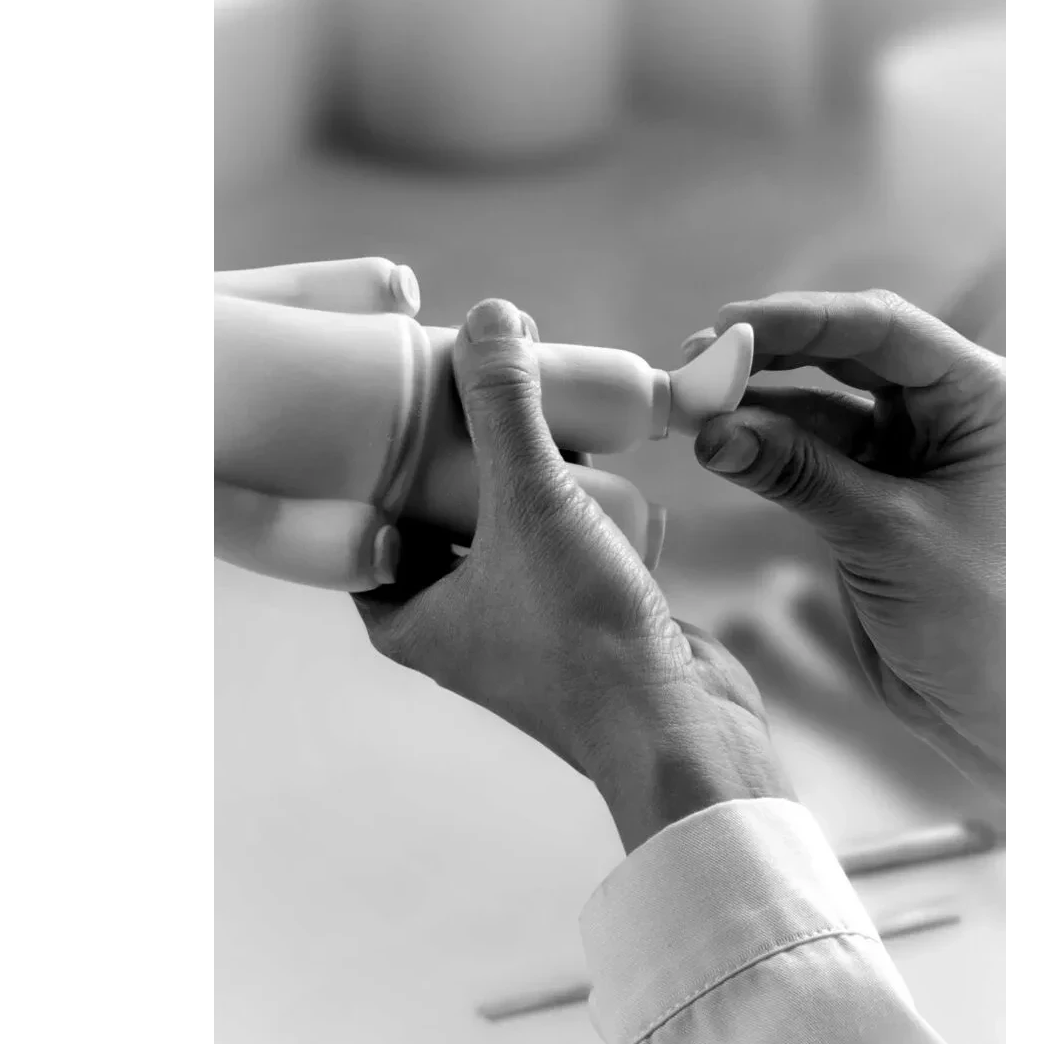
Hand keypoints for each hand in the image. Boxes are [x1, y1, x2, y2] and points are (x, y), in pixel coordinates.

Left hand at [353, 299, 795, 852]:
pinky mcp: (579, 616)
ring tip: (535, 402)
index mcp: (407, 617)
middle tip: (471, 381)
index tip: (400, 394)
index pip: (364, 519)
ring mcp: (519, 623)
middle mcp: (455, 623)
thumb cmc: (584, 636)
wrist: (680, 728)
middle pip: (438, 512)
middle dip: (459, 450)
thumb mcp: (533, 501)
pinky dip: (573, 500)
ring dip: (523, 469)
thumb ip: (507, 408)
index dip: (379, 455)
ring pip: (505, 523)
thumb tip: (488, 315)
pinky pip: (560, 540)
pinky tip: (595, 455)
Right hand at [684, 289, 1008, 788]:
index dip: (802, 320)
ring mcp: (910, 459)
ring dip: (759, 406)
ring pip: (822, 409)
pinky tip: (721, 446)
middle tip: (698, 362)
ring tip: (695, 409)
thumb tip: (716, 429)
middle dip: (771, 356)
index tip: (731, 327)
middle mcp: (949, 416)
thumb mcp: (890, 536)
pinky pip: (813, 460)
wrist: (1008, 715)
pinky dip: (766, 452)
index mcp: (985, 399)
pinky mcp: (876, 503)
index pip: (885, 330)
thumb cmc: (992, 621)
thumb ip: (801, 475)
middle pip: (848, 357)